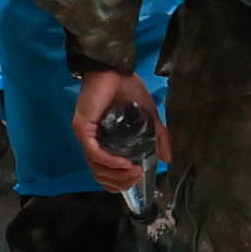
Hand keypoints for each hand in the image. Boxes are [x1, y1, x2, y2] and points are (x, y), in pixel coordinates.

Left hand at [76, 67, 166, 193]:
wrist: (115, 69)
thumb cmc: (127, 89)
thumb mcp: (149, 116)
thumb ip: (158, 137)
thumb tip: (168, 159)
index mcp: (105, 141)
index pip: (106, 173)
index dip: (121, 182)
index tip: (138, 178)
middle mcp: (92, 142)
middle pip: (101, 175)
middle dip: (121, 182)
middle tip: (138, 176)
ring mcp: (85, 136)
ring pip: (96, 168)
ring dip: (117, 175)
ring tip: (134, 172)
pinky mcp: (82, 129)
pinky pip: (94, 152)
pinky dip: (110, 162)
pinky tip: (125, 164)